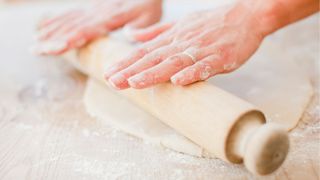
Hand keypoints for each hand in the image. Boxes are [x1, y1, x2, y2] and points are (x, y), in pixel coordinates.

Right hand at [34, 0, 161, 54]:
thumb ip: (139, 27)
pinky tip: (43, 26)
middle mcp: (97, 14)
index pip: (88, 29)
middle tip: (35, 50)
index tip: (57, 46)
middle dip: (52, 39)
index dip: (72, 38)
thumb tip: (128, 34)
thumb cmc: (147, 6)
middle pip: (71, 26)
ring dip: (50, 31)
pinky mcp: (90, 10)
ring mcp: (91, 11)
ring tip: (34, 43)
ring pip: (67, 21)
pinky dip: (55, 21)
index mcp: (110, 18)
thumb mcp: (148, 16)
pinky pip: (70, 15)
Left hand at [104, 3, 265, 89]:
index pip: (144, 51)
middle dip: (132, 71)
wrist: (245, 15)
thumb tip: (130, 35)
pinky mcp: (220, 57)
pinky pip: (205, 66)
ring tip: (135, 83)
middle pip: (154, 58)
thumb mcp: (179, 24)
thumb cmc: (211, 23)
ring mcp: (201, 50)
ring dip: (154, 73)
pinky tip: (178, 81)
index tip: (109, 73)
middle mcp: (182, 42)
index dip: (126, 63)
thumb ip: (155, 32)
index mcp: (172, 37)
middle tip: (113, 82)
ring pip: (174, 62)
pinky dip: (192, 73)